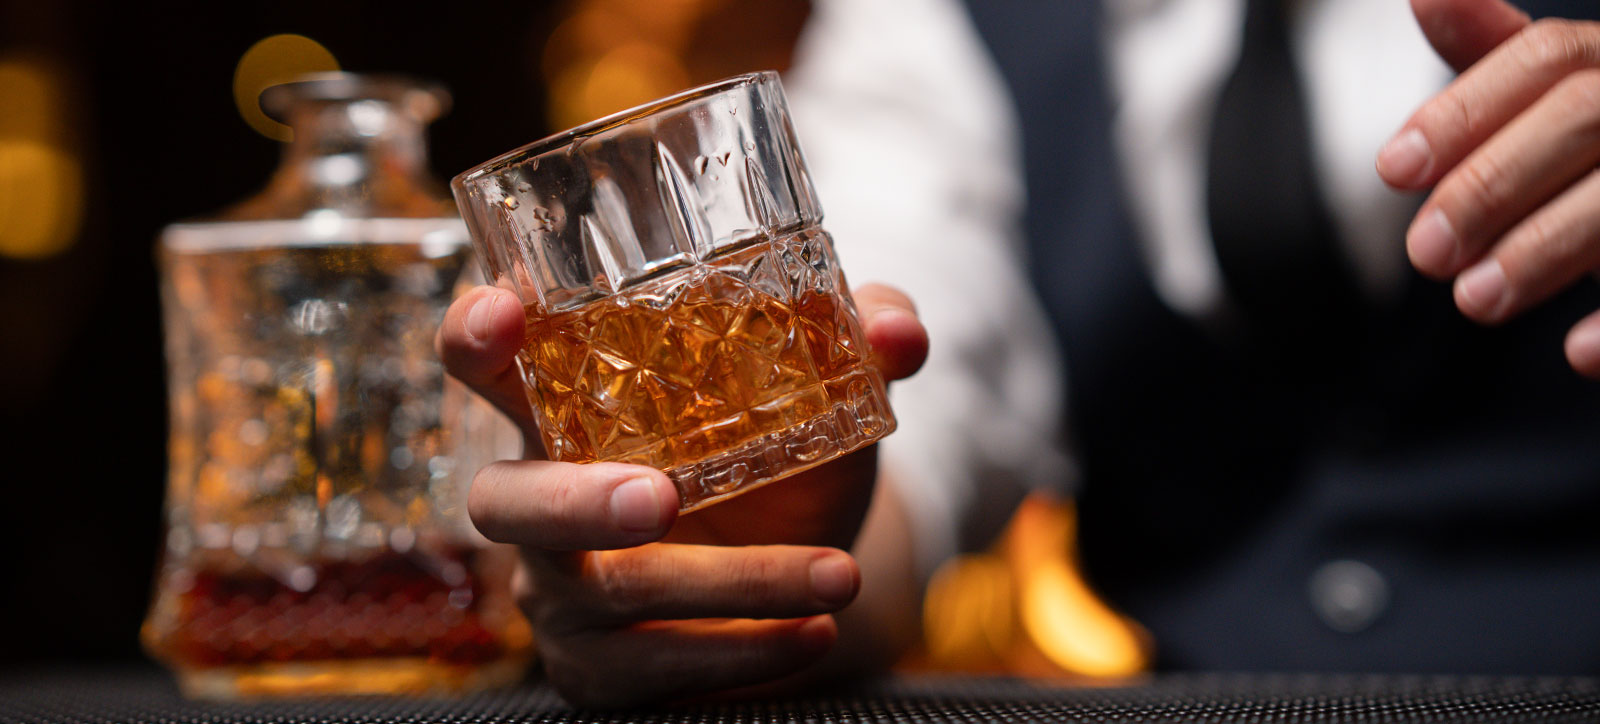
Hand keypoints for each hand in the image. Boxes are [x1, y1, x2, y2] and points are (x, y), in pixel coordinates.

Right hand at [436, 282, 926, 706]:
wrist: (807, 567)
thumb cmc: (782, 457)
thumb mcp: (821, 392)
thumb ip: (854, 343)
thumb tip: (901, 335)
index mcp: (571, 405)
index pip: (485, 363)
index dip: (474, 335)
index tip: (505, 314)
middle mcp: (545, 494)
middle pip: (502, 501)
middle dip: (573, 502)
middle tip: (661, 499)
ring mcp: (563, 590)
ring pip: (607, 594)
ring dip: (730, 585)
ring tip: (836, 575)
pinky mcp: (599, 668)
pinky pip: (651, 669)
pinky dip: (742, 652)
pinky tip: (815, 631)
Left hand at [1379, 0, 1599, 377]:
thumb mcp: (1558, 107)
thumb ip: (1498, 58)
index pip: (1550, 56)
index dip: (1466, 110)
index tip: (1390, 169)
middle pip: (1586, 114)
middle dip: (1492, 182)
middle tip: (1424, 253)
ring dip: (1548, 246)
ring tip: (1474, 300)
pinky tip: (1575, 353)